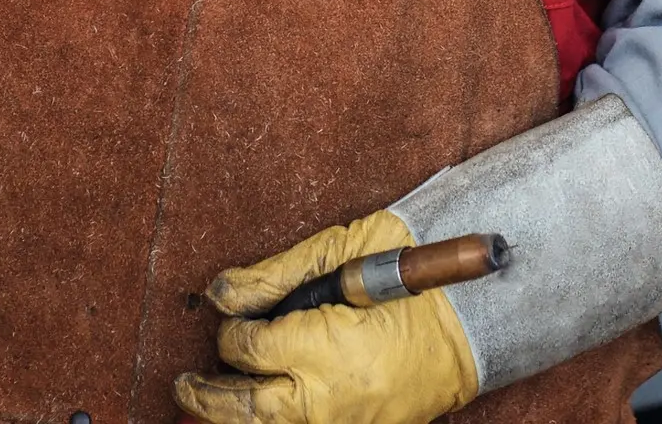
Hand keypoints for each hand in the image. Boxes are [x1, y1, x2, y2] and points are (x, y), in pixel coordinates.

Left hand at [175, 214, 478, 423]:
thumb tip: (223, 291)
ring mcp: (347, 422)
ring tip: (203, 405)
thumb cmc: (413, 274)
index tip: (232, 319)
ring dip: (231, 419)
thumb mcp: (343, 254)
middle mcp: (329, 396)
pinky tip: (255, 417)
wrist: (477, 317)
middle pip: (248, 406)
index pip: (252, 346)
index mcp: (324, 346)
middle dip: (209, 393)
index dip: (234, 331)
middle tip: (184, 383)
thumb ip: (278, 275)